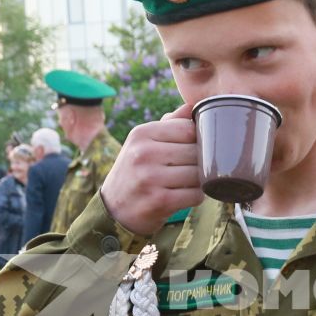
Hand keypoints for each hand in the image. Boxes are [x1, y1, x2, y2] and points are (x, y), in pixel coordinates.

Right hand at [100, 101, 201, 236]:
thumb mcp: (145, 143)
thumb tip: (194, 105)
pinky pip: (195, 195)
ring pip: (198, 174)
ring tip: (189, 182)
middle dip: (201, 162)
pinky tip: (185, 195)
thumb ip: (170, 124)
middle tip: (193, 169)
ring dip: (200, 180)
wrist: (114, 210)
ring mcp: (151, 178)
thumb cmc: (136, 171)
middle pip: (195, 151)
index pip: (188, 128)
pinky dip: (196, 196)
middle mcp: (144, 153)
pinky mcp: (160, 201)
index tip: (195, 149)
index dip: (199, 139)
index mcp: (142, 134)